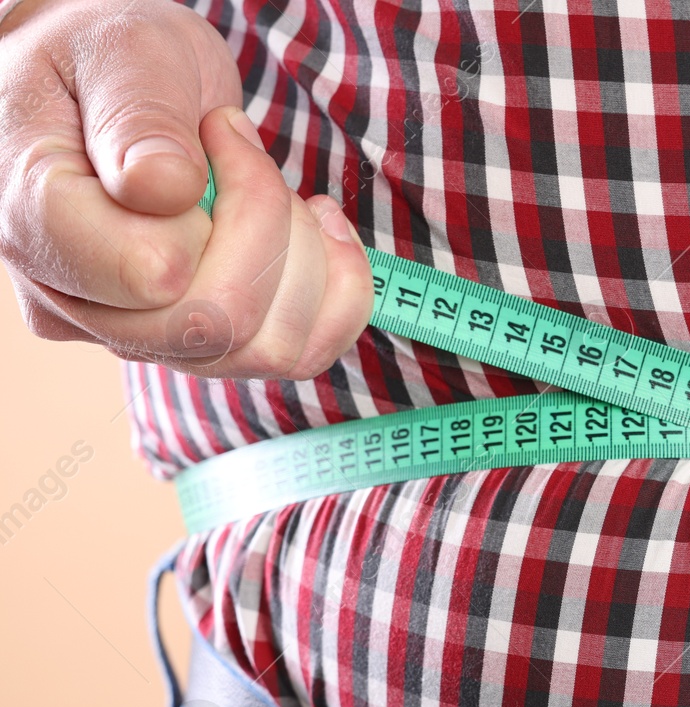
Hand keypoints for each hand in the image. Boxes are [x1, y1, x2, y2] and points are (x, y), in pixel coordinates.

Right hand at [0, 0, 370, 377]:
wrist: (115, 86)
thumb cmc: (112, 61)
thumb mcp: (123, 53)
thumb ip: (137, 117)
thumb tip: (164, 188)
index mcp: (38, 225)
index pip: (153, 275)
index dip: (227, 214)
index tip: (219, 132)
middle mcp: (80, 302)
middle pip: (219, 323)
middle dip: (275, 231)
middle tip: (251, 153)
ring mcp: (140, 334)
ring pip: (269, 349)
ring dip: (310, 261)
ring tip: (286, 194)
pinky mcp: (200, 344)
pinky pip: (299, 357)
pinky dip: (337, 293)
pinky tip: (320, 231)